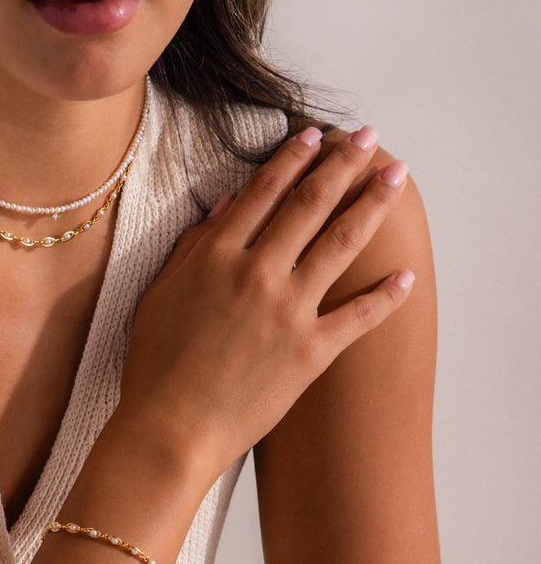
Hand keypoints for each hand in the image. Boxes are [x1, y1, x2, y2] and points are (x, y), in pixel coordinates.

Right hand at [117, 126, 414, 475]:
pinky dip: (387, 295)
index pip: (264, 191)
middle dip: (343, 163)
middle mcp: (257, 272)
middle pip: (309, 204)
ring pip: (341, 244)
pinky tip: (407, 274)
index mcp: (217, 256)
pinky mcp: (311, 352)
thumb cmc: (156, 363)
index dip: (292, 158)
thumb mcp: (161, 292)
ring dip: (372, 205)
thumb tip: (227, 205)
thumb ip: (194, 246)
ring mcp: (288, 311)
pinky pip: (360, 316)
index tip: (314, 134)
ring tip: (395, 178)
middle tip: (369, 138)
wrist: (170, 429)